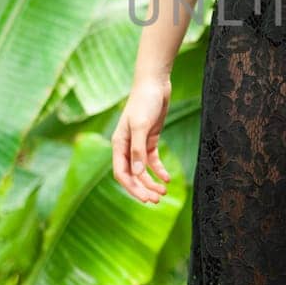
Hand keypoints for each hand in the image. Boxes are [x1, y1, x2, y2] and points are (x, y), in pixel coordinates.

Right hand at [112, 76, 171, 202]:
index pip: (122, 173)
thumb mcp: (141, 126)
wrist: (154, 84)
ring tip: (164, 192)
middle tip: (157, 200)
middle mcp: (126, 146)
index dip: (132, 188)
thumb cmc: (144, 102)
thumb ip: (138, 150)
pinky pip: (152, 160)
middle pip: (132, 175)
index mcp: (118, 144)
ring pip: (142, 170)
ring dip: (151, 182)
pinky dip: (159, 170)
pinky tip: (167, 178)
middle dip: (143, 189)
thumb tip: (137, 174)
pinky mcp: (150, 139)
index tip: (146, 199)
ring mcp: (138, 143)